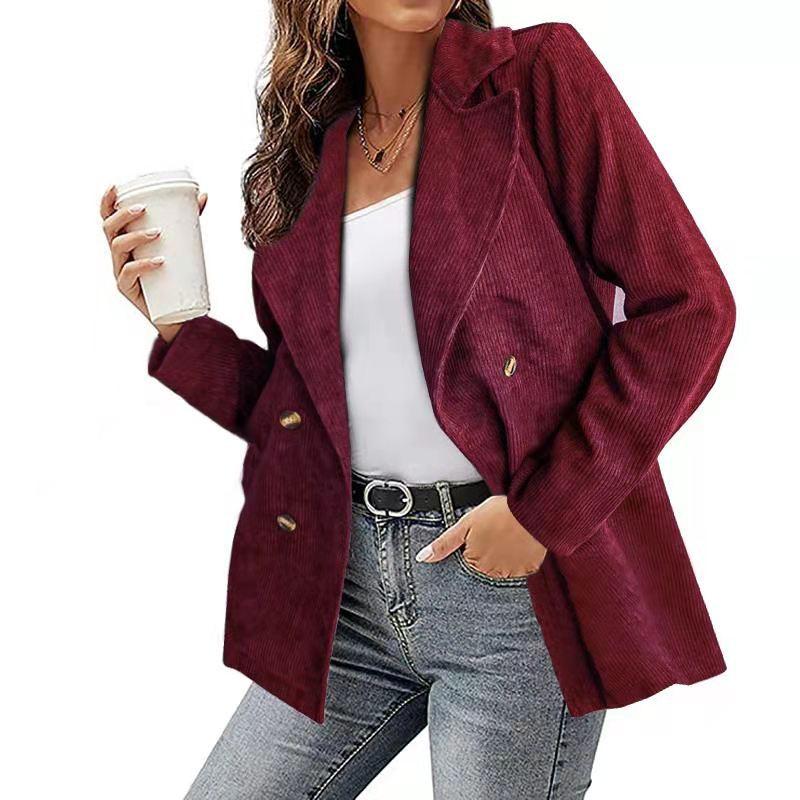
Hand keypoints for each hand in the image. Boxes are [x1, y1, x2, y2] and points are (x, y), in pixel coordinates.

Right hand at [99, 184, 207, 343]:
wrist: (178, 312)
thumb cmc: (175, 274)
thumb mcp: (180, 245)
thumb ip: (189, 220)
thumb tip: (203, 195)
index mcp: (125, 241)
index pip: (108, 218)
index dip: (107, 202)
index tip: (116, 186)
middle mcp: (118, 255)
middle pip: (108, 229)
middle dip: (122, 215)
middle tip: (144, 209)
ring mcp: (120, 272)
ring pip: (117, 248)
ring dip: (135, 236)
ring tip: (158, 233)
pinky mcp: (127, 289)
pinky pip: (129, 274)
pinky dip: (143, 265)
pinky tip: (159, 261)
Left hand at [415, 495, 546, 578]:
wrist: (531, 510)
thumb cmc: (499, 512)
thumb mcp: (466, 523)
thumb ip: (444, 544)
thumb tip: (422, 558)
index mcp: (474, 561)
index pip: (468, 560)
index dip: (474, 544)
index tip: (483, 534)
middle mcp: (491, 572)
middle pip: (485, 565)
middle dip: (488, 551)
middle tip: (497, 532)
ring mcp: (511, 572)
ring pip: (503, 567)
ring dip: (504, 555)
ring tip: (508, 535)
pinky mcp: (529, 569)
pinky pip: (521, 567)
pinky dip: (521, 557)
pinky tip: (520, 542)